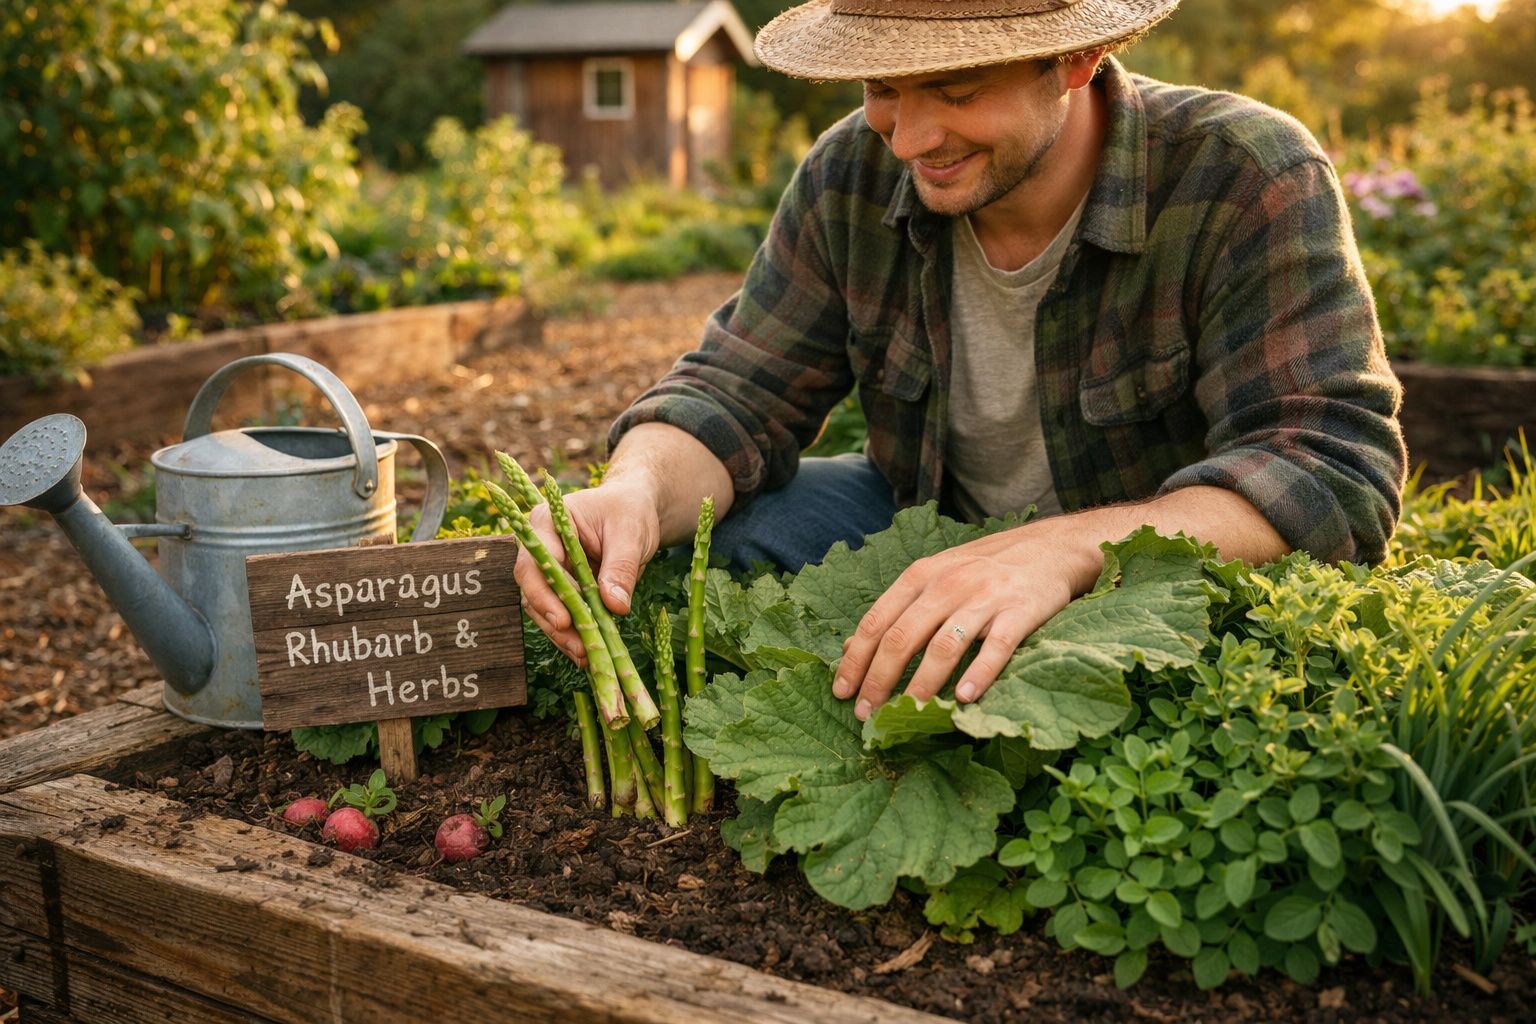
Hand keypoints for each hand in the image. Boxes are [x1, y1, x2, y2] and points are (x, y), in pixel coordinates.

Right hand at [511, 478, 662, 664]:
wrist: (635, 511)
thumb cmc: (630, 512)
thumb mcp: (631, 534)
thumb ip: (621, 567)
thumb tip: (614, 606)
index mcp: (547, 522)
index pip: (536, 561)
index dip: (545, 594)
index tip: (563, 620)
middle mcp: (539, 547)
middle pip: (534, 589)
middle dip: (554, 621)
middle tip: (580, 648)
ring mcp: (548, 570)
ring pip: (544, 608)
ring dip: (563, 635)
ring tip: (588, 656)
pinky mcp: (561, 588)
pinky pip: (562, 614)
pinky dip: (574, 634)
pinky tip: (589, 653)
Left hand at [831, 522, 1099, 718]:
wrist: (1050, 548)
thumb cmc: (984, 569)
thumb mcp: (935, 577)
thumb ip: (898, 609)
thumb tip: (851, 646)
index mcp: (921, 575)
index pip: (877, 621)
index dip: (856, 659)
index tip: (841, 692)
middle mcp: (949, 584)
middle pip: (903, 638)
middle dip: (879, 680)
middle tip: (867, 714)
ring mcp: (985, 597)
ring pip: (944, 646)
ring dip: (922, 685)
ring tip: (908, 714)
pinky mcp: (1020, 611)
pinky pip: (997, 647)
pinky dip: (980, 673)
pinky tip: (965, 698)